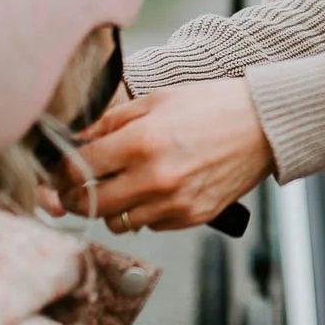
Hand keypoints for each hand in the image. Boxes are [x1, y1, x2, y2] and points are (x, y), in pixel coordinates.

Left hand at [39, 79, 274, 232]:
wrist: (265, 126)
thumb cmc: (212, 105)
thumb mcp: (158, 99)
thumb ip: (112, 121)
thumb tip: (76, 138)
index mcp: (142, 142)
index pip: (78, 170)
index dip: (60, 172)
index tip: (59, 170)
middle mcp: (155, 178)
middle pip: (91, 204)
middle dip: (77, 196)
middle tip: (78, 186)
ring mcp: (175, 202)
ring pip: (118, 222)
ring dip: (112, 207)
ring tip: (122, 186)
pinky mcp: (192, 217)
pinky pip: (150, 225)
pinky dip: (145, 212)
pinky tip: (156, 190)